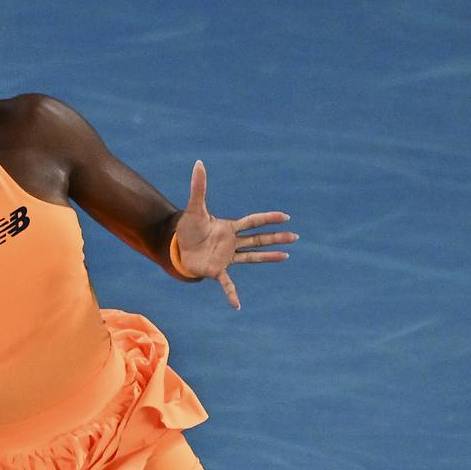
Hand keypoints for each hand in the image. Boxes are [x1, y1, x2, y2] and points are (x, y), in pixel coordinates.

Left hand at [172, 160, 294, 309]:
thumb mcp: (193, 207)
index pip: (253, 221)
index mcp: (229, 227)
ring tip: (286, 257)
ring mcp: (226, 257)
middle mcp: (232, 242)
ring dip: (268, 257)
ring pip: (252, 257)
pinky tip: (237, 306)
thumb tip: (199, 163)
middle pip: (258, 239)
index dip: (268, 219)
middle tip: (296, 237)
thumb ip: (198, 186)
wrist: (175, 246)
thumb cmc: (186, 227)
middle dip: (277, 238)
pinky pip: (227, 284)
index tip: (285, 216)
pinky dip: (232, 294)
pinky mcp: (217, 271)